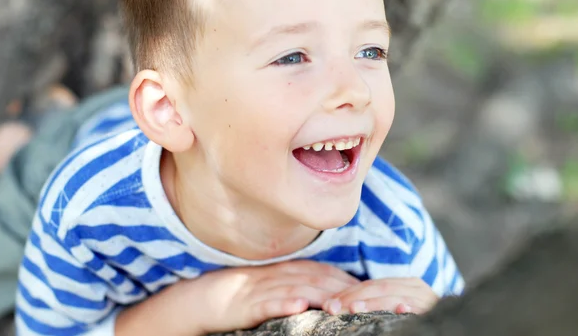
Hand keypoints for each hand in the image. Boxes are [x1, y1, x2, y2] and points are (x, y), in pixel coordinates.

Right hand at [188, 260, 359, 333]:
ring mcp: (264, 288)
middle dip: (343, 288)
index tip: (371, 291)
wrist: (206, 297)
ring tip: (341, 306)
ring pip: (298, 288)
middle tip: (367, 300)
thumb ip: (303, 285)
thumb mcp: (278, 286)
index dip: (348, 281)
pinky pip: (268, 302)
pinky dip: (284, 303)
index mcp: (290, 270)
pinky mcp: (249, 304)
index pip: (326, 272)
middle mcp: (281, 275)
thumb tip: (334, 294)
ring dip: (321, 295)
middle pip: (318, 278)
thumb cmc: (247, 293)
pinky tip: (299, 307)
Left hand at [322, 277, 437, 314]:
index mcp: (404, 283)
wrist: (452, 326)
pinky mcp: (433, 309)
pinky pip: (418, 307)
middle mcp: (415, 287)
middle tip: (332, 307)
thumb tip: (342, 306)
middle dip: (352, 297)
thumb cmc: (415, 317)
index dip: (347, 292)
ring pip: (392, 297)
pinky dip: (408, 307)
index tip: (328, 303)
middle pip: (378, 288)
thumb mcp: (394, 306)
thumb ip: (378, 302)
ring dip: (372, 303)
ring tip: (353, 308)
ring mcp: (426, 298)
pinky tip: (399, 309)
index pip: (370, 284)